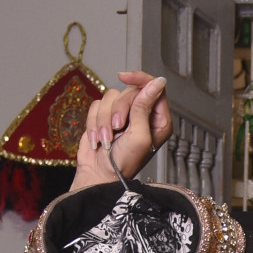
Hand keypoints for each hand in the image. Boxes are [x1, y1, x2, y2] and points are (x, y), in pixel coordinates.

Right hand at [71, 71, 171, 190]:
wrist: (99, 175)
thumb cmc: (124, 162)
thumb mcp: (139, 135)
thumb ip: (145, 106)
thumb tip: (158, 81)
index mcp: (158, 120)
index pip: (153, 87)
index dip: (139, 79)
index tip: (123, 77)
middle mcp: (143, 115)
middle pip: (129, 91)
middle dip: (118, 110)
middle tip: (117, 129)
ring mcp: (123, 115)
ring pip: (110, 97)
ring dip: (104, 120)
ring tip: (106, 140)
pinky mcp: (105, 117)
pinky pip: (96, 105)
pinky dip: (94, 123)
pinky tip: (97, 139)